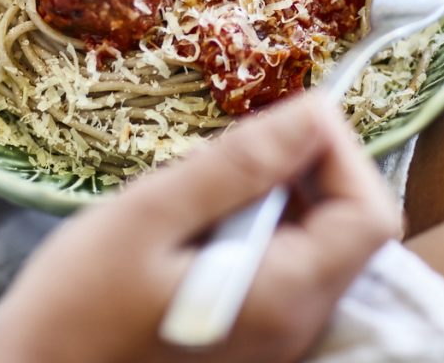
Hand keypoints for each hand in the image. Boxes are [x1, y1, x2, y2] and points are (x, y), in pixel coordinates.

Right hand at [0, 95, 399, 362]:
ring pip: (313, 236)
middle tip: (230, 152)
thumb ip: (238, 166)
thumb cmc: (74, 310)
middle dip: (302, 166)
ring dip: (273, 191)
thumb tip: (313, 113)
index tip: (285, 119)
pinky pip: (280, 257)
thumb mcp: (150, 218)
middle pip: (347, 223)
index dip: (341, 152)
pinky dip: (253, 220)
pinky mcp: (251, 328)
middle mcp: (297, 322)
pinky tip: (198, 220)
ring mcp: (276, 332)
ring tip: (202, 187)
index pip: (370, 214)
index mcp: (284, 296)